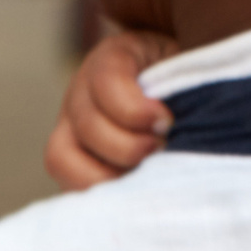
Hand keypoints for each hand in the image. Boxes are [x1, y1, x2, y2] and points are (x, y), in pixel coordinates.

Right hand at [44, 29, 178, 189]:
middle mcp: (82, 91)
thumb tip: (175, 123)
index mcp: (113, 57)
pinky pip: (66, 181)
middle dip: (128, 146)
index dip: (134, 109)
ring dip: (107, 174)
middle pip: (87, 124)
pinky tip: (132, 193)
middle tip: (162, 152)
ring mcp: (69, 127)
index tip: (168, 123)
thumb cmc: (188, 78)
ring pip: (62, 156)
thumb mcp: (187, 66)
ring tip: (146, 178)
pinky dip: (98, 192)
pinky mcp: (70, 161)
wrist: (180, 90)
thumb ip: (183, 82)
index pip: (106, 80)